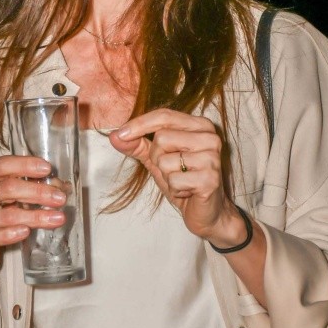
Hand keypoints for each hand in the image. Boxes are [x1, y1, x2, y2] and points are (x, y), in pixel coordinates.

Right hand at [0, 154, 67, 283]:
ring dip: (35, 216)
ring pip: (7, 215)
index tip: (47, 168)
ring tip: (57, 218)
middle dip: (37, 192)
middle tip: (60, 198)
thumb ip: (27, 188)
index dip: (25, 165)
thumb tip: (60, 186)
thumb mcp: (6, 198)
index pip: (2, 165)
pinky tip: (26, 232)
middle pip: (8, 188)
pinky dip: (11, 234)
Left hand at [110, 108, 245, 245]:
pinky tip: (188, 192)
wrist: (208, 212)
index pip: (165, 116)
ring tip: (182, 181)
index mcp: (200, 125)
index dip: (140, 124)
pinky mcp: (211, 179)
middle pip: (162, 138)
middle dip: (157, 158)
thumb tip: (114, 136)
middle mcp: (210, 137)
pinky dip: (175, 189)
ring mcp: (212, 157)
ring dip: (167, 176)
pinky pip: (174, 180)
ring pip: (165, 160)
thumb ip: (137, 145)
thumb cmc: (184, 180)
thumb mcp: (157, 159)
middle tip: (172, 170)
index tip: (120, 134)